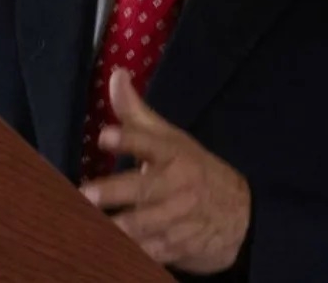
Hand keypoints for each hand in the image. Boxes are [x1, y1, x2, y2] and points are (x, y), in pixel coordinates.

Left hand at [80, 68, 250, 273]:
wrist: (241, 217)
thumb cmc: (193, 169)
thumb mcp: (169, 138)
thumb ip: (136, 112)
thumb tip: (116, 75)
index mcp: (174, 154)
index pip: (149, 143)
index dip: (127, 139)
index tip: (104, 136)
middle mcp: (177, 187)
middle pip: (144, 189)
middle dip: (115, 192)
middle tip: (85, 194)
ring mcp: (179, 220)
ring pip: (145, 225)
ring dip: (119, 227)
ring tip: (90, 225)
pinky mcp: (177, 247)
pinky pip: (151, 251)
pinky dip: (132, 253)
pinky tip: (105, 250)